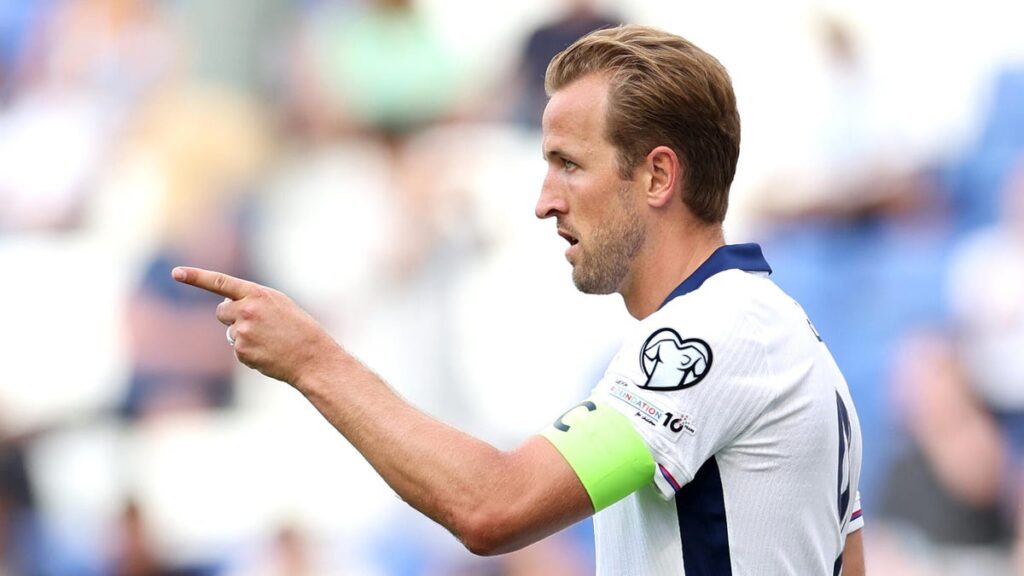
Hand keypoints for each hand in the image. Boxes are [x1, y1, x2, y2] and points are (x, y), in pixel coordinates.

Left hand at [171, 266, 341, 385]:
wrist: (312, 357)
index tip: (176, 272)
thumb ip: (253, 299)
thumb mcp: (279, 304)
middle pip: (221, 311)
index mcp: (258, 294)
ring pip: (231, 332)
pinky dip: (250, 352)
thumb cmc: (300, 328)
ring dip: (244, 336)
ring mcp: (242, 332)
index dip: (196, 276)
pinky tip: (268, 353)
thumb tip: (225, 306)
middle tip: (255, 325)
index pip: (220, 282)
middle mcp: (246, 310)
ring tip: (270, 341)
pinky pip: (238, 350)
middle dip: (231, 317)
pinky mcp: (241, 351)